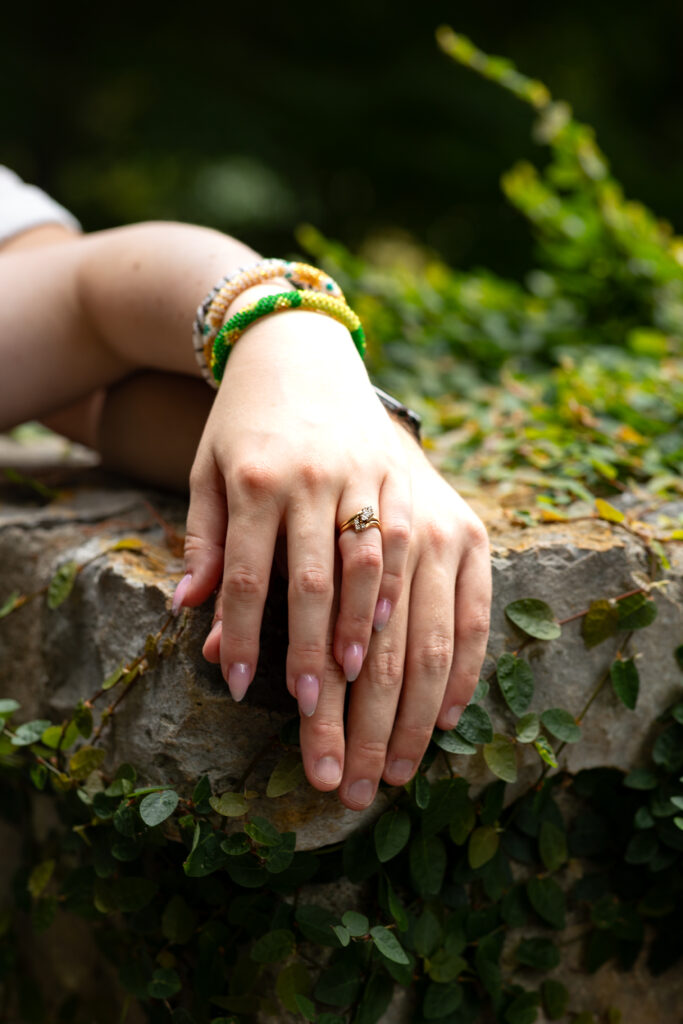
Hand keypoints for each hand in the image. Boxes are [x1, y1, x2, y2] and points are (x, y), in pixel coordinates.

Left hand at [175, 308, 490, 807]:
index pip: (253, 577)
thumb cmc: (250, 427)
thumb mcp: (209, 470)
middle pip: (327, 605)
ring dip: (393, 692)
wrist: (306, 358)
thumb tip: (190, 614)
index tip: (240, 693)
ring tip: (387, 758)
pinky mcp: (450, 510)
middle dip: (327, 693)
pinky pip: (462, 597)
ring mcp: (402, 498)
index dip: (243, 639)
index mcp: (268, 479)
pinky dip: (456, 659)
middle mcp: (337, 488)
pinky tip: (444, 712)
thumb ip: (206, 540)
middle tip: (329, 766)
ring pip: (397, 607)